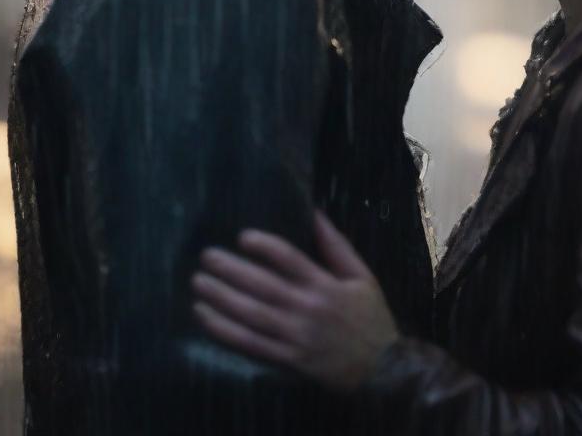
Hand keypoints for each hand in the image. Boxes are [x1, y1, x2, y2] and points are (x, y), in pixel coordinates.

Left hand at [191, 211, 399, 391]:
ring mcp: (296, 336)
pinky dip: (226, 331)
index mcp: (325, 285)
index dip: (263, 246)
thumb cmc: (371, 317)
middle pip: (262, 285)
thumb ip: (338, 246)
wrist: (382, 369)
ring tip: (199, 283)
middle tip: (206, 256)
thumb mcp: (363, 276)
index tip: (242, 237)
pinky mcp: (288, 359)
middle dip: (231, 269)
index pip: (289, 258)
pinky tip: (207, 318)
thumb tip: (315, 213)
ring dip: (222, 298)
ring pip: (252, 315)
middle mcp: (307, 308)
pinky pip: (251, 344)